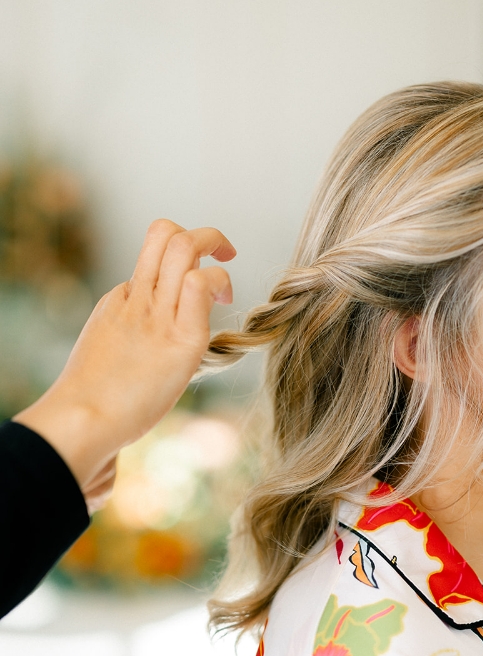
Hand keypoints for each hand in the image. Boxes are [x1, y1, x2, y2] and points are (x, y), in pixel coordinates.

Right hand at [13, 219, 234, 503]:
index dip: (176, 265)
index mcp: (117, 304)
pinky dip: (219, 283)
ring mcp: (156, 314)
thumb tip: (136, 389)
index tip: (192, 287)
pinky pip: (202, 285)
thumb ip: (128, 358)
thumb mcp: (107, 369)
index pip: (150, 262)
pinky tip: (225, 304)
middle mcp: (136, 299)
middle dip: (200, 235)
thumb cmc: (90, 413)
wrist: (80, 420)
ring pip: (184, 247)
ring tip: (228, 270)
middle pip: (164, 235)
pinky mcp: (181, 337)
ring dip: (215, 246)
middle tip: (221, 253)